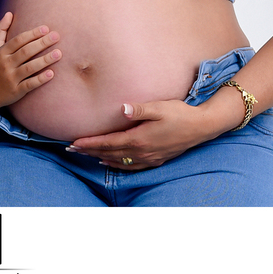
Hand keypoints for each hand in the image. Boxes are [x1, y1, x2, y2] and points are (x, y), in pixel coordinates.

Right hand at [0, 12, 59, 108]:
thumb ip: (1, 29)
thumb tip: (9, 13)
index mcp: (1, 52)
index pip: (18, 40)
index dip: (32, 34)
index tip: (46, 28)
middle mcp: (6, 64)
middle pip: (25, 52)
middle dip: (42, 43)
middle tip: (56, 36)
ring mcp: (11, 78)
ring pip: (29, 68)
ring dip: (45, 60)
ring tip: (59, 53)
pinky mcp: (16, 91)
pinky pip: (29, 85)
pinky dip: (40, 79)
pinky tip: (51, 74)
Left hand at [67, 100, 216, 170]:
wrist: (201, 127)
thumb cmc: (180, 114)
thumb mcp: (160, 107)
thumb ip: (140, 109)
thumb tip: (122, 109)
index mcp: (139, 139)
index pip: (108, 143)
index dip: (89, 144)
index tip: (74, 143)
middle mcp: (142, 152)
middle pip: (109, 154)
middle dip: (89, 151)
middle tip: (71, 150)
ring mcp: (149, 158)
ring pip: (118, 161)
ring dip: (100, 158)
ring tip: (85, 155)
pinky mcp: (156, 160)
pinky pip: (131, 166)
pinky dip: (116, 165)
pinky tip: (109, 162)